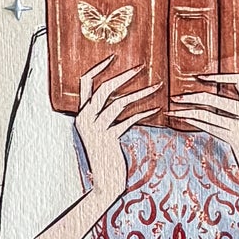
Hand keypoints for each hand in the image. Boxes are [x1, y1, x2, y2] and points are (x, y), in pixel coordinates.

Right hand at [72, 60, 152, 206]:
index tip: (114, 56)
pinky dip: (144, 114)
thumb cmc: (108, 155)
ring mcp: (95, 129)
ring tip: (157, 87)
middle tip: (142, 67)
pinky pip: (128, 121)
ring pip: (119, 103)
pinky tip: (156, 110)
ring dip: (141, 94)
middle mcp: (84, 119)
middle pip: (102, 89)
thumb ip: (105, 115)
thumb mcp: (102, 132)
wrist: (106, 182)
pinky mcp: (108, 140)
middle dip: (123, 76)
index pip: (85, 82)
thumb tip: (119, 97)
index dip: (99, 68)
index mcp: (81, 114)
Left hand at [177, 72, 238, 179]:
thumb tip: (210, 81)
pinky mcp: (232, 139)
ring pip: (206, 115)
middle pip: (214, 100)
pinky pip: (208, 127)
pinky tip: (182, 118)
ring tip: (171, 111)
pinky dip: (194, 121)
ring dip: (186, 112)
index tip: (199, 77)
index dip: (220, 76)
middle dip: (191, 98)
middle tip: (174, 98)